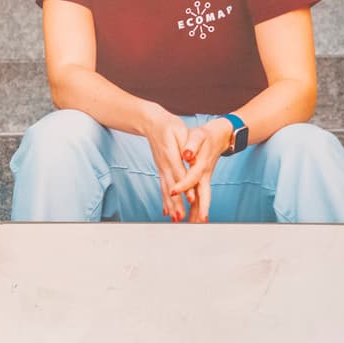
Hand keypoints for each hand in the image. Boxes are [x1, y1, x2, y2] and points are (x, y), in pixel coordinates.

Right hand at [141, 107, 192, 221]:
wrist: (152, 123)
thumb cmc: (168, 126)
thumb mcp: (179, 131)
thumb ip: (185, 145)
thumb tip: (190, 157)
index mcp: (170, 154)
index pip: (179, 173)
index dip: (185, 187)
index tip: (191, 199)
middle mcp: (164, 164)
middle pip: (171, 186)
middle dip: (176, 203)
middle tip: (181, 218)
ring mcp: (161, 168)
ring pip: (166, 190)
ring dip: (171, 206)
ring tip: (176, 219)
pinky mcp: (161, 170)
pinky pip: (162, 187)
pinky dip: (164, 200)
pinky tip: (167, 211)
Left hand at [173, 119, 232, 222]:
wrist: (219, 135)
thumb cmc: (205, 135)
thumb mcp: (198, 135)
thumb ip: (192, 144)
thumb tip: (187, 154)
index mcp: (202, 165)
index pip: (192, 177)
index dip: (183, 185)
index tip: (173, 191)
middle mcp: (205, 175)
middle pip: (204, 194)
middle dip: (200, 208)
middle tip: (195, 223)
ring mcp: (205, 179)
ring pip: (203, 198)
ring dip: (199, 212)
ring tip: (193, 226)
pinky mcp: (203, 180)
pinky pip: (200, 196)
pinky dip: (197, 207)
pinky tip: (192, 217)